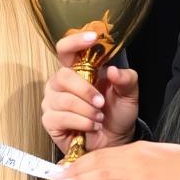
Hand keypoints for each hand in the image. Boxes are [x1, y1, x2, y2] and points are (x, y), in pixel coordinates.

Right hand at [41, 31, 139, 154]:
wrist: (115, 141)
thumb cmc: (117, 114)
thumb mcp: (129, 94)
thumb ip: (126, 79)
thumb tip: (113, 70)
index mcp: (77, 69)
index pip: (66, 48)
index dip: (75, 41)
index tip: (93, 38)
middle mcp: (60, 83)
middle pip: (63, 76)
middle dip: (85, 90)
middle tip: (101, 102)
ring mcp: (52, 101)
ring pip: (64, 100)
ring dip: (86, 110)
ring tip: (99, 117)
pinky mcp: (50, 121)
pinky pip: (60, 117)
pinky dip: (81, 122)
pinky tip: (91, 126)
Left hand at [56, 141, 179, 179]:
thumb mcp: (158, 159)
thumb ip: (140, 164)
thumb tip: (128, 174)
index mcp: (136, 149)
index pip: (104, 153)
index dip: (84, 160)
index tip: (69, 166)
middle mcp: (131, 157)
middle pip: (96, 161)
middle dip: (74, 168)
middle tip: (56, 174)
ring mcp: (134, 171)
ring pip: (99, 172)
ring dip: (77, 178)